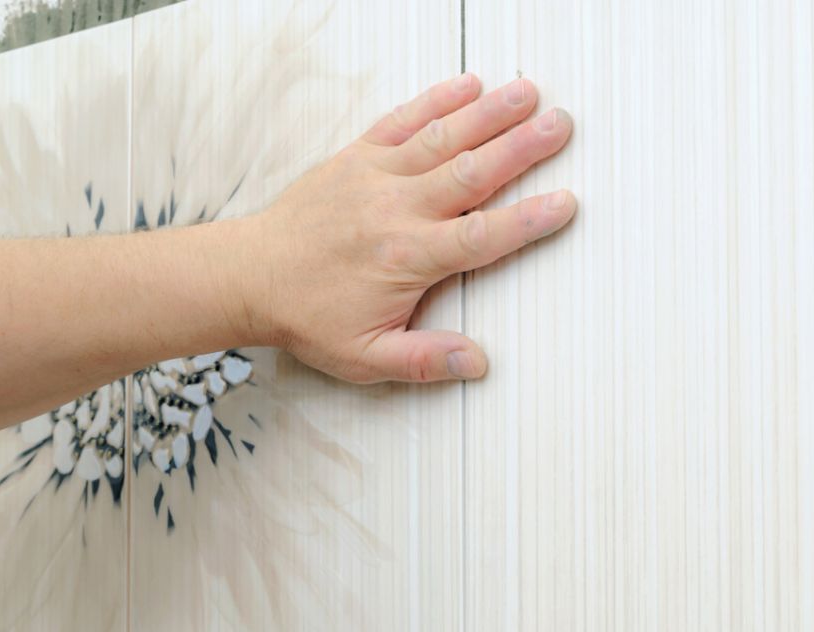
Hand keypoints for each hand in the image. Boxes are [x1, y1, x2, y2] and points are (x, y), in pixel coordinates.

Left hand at [243, 73, 575, 382]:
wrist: (248, 277)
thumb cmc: (308, 317)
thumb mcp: (365, 359)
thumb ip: (424, 361)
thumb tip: (476, 363)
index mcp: (406, 259)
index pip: (480, 237)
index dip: (526, 221)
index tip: (565, 204)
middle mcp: (396, 210)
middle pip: (470, 173)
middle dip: (520, 148)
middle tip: (561, 126)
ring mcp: (375, 177)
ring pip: (442, 139)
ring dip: (488, 114)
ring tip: (528, 92)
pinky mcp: (356, 157)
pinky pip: (402, 122)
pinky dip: (435, 101)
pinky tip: (468, 86)